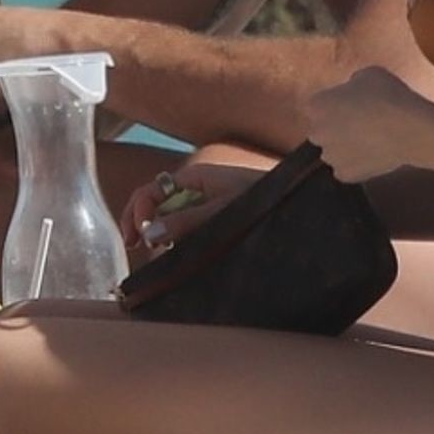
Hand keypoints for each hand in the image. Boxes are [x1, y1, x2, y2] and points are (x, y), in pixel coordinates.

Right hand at [120, 159, 262, 255]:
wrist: (297, 201)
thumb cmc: (262, 199)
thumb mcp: (222, 211)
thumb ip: (187, 221)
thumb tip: (150, 231)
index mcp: (195, 179)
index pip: (151, 190)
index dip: (138, 211)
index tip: (137, 238)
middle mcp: (197, 189)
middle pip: (156, 204)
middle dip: (143, 223)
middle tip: (136, 247)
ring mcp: (205, 203)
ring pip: (171, 218)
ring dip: (160, 234)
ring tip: (159, 254)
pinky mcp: (216, 218)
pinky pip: (188, 227)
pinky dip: (179, 240)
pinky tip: (178, 253)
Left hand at [307, 67, 433, 181]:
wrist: (409, 130)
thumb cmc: (388, 96)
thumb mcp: (368, 74)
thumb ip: (351, 84)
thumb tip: (352, 92)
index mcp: (317, 105)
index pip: (317, 105)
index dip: (334, 105)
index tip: (349, 105)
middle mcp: (317, 132)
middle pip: (320, 130)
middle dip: (334, 128)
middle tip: (358, 124)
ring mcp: (330, 156)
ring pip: (333, 152)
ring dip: (344, 147)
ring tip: (369, 142)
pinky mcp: (345, 175)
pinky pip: (346, 169)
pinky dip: (356, 164)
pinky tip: (373, 156)